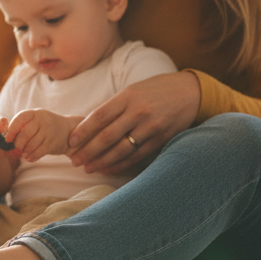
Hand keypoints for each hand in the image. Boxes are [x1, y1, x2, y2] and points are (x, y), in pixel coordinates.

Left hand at [4, 109, 80, 161]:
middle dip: (18, 143)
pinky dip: (32, 156)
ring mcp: (50, 131)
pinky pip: (39, 152)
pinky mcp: (54, 143)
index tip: (7, 139)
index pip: (20, 118)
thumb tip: (6, 139)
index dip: (12, 129)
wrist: (68, 130)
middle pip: (25, 133)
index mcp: (35, 113)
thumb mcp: (35, 122)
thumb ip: (22, 127)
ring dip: (25, 151)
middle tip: (17, 149)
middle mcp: (43, 120)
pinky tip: (30, 158)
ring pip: (32, 144)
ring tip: (24, 154)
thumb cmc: (45, 127)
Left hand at [67, 71, 200, 175]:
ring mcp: (150, 127)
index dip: (83, 130)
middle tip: (74, 161)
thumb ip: (115, 106)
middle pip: (108, 136)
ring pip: (121, 149)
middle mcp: (138, 112)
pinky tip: (107, 169)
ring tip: (88, 168)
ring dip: (102, 161)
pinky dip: (120, 164)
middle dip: (88, 151)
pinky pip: (136, 156)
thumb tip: (90, 124)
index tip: (71, 142)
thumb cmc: (156, 90)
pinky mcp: (160, 139)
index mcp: (128, 96)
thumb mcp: (134, 90)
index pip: (100, 115)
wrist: (190, 93)